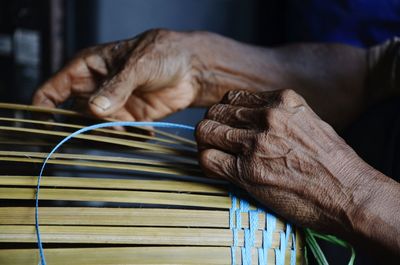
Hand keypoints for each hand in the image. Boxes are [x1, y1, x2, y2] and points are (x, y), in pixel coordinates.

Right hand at [33, 29, 273, 120]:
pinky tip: (146, 129)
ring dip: (109, 132)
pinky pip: (122, 133)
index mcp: (89, 68)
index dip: (45, 106)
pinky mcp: (132, 118)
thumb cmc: (163, 53)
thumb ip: (117, 86)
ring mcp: (114, 105)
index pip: (55, 88)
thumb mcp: (138, 65)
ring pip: (97, 127)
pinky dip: (130, 136)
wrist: (193, 68)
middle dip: (82, 125)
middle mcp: (98, 88)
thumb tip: (95, 108)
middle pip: (75, 114)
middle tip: (100, 128)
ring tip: (129, 126)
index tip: (45, 125)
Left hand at [196, 89, 370, 235]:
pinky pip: (208, 159)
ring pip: (205, 132)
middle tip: (216, 141)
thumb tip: (249, 118)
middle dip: (211, 126)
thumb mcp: (307, 122)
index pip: (233, 97)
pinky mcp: (248, 171)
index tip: (227, 125)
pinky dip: (206, 164)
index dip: (224, 113)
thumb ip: (278, 115)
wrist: (349, 194)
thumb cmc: (332, 162)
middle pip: (215, 112)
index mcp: (282, 100)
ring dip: (205, 143)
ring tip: (214, 154)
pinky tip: (216, 170)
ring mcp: (256, 143)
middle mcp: (267, 117)